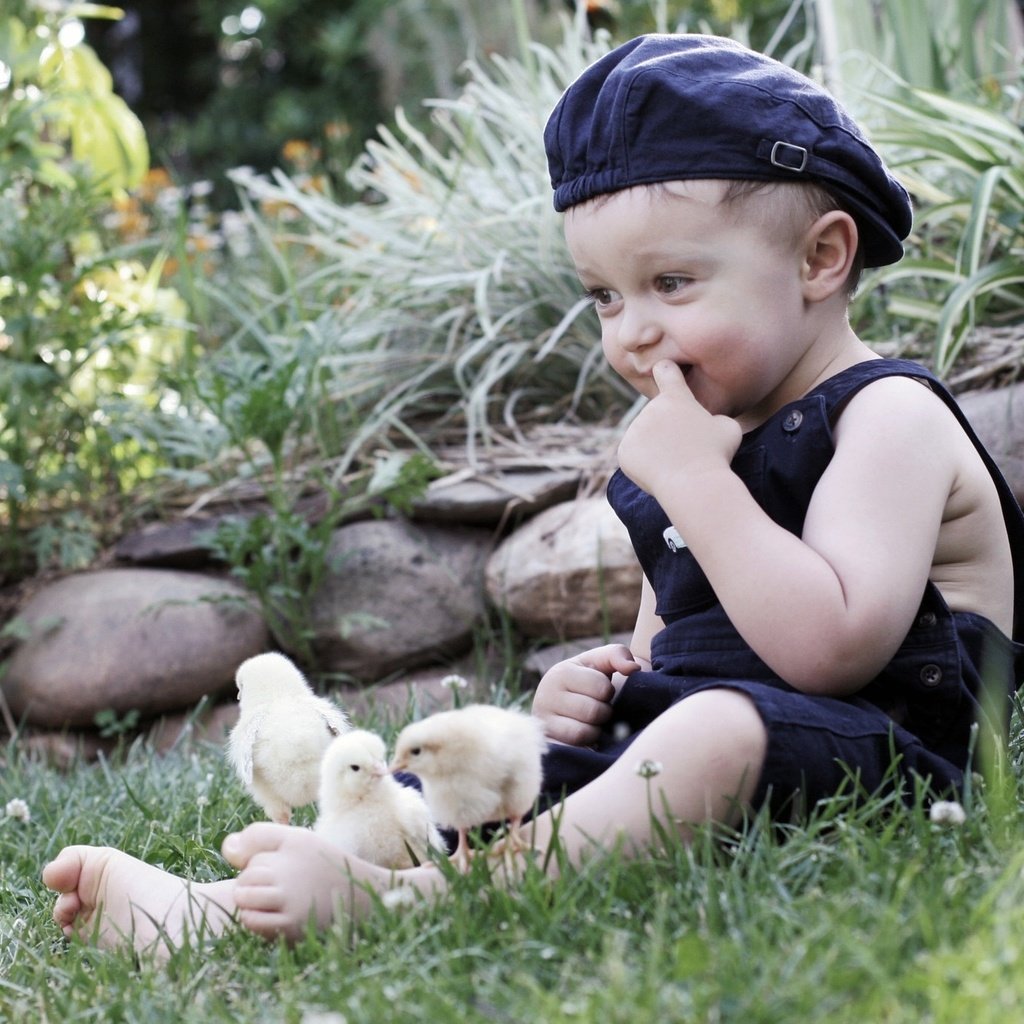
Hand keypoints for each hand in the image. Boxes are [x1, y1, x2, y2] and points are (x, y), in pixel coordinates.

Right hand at [532, 644, 640, 746]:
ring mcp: (543, 721)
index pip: (601, 687)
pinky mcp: (546, 742)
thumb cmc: (587, 682)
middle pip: (593, 711)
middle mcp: (545, 695)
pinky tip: (584, 736)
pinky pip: (575, 748)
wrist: (565, 707)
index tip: (600, 692)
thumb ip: (617, 655)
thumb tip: (633, 668)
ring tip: (590, 722)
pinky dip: (586, 743)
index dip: (608, 692)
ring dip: (595, 730)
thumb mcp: (600, 663)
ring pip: (583, 732)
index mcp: (561, 672)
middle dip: (603, 713)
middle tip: (597, 709)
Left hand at [618, 360, 741, 497]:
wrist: (694, 483)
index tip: (662, 369)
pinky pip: (635, 454)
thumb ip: (714, 417)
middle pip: (659, 416)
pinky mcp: (625, 451)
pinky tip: (661, 471)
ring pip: (646, 436)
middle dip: (669, 428)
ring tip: (676, 462)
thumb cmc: (716, 454)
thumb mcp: (729, 427)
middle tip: (687, 448)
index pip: (666, 372)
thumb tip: (708, 422)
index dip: (666, 371)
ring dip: (657, 446)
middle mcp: (651, 408)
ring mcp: (635, 429)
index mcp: (676, 398)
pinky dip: (646, 463)